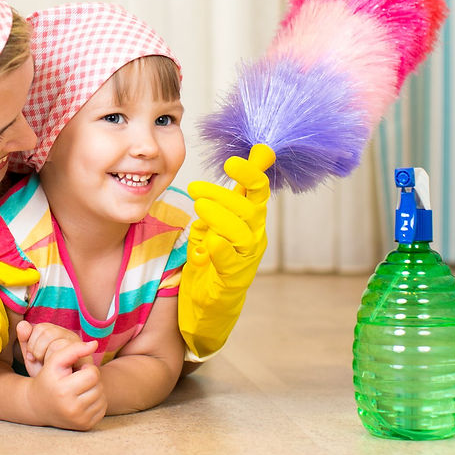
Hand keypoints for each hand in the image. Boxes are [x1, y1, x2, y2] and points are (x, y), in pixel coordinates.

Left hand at [16, 321, 90, 377]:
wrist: (59, 392)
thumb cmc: (45, 373)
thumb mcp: (32, 357)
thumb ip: (25, 340)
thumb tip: (22, 324)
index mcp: (56, 332)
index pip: (41, 328)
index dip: (32, 343)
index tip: (31, 357)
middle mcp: (68, 336)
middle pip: (49, 334)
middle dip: (38, 350)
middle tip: (38, 362)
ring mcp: (78, 346)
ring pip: (58, 344)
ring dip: (47, 357)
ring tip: (47, 367)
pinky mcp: (84, 357)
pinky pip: (69, 356)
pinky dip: (58, 365)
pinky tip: (56, 371)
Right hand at [27, 338, 105, 430]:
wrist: (37, 406)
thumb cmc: (48, 379)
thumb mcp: (55, 361)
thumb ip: (73, 349)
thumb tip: (94, 344)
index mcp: (64, 391)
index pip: (92, 374)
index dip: (87, 368)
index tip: (76, 371)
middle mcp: (72, 409)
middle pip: (98, 386)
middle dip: (91, 379)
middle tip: (79, 379)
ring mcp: (79, 420)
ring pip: (102, 397)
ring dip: (95, 390)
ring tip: (80, 389)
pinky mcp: (85, 426)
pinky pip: (102, 409)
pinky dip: (95, 402)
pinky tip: (83, 399)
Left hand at [179, 144, 272, 358]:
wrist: (211, 302)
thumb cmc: (217, 254)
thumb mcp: (222, 218)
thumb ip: (234, 190)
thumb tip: (258, 152)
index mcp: (251, 219)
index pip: (258, 191)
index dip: (250, 173)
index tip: (232, 162)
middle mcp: (254, 237)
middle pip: (250, 210)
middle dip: (224, 195)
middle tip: (196, 187)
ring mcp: (246, 259)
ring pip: (243, 234)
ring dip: (221, 217)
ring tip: (199, 208)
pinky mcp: (232, 279)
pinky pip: (230, 262)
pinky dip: (221, 250)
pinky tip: (209, 241)